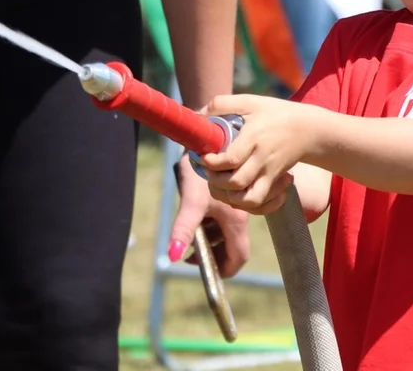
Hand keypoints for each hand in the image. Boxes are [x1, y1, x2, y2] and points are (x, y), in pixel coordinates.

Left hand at [169, 154, 250, 277]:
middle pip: (231, 246)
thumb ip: (183, 229)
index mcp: (236, 220)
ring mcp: (235, 204)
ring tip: (190, 237)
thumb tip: (172, 256)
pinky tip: (196, 217)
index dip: (224, 270)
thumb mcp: (191, 202)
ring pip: (226, 232)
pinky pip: (223, 217)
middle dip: (212, 254)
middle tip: (191, 254)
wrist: (206, 138)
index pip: (238, 257)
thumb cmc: (201, 170)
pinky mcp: (229, 194)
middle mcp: (240, 214)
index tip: (206, 273)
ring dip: (210, 238)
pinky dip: (210, 223)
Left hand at [200, 94, 319, 214]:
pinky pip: (262, 206)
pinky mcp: (275, 182)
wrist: (308, 129)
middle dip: (215, 181)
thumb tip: (198, 115)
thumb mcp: (250, 102)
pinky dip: (249, 207)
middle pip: (236, 183)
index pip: (231, 159)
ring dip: (229, 197)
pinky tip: (239, 196)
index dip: (212, 163)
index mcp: (255, 138)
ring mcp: (271, 173)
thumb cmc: (275, 113)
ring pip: (248, 200)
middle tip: (209, 171)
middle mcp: (263, 159)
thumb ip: (222, 104)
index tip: (203, 157)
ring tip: (221, 184)